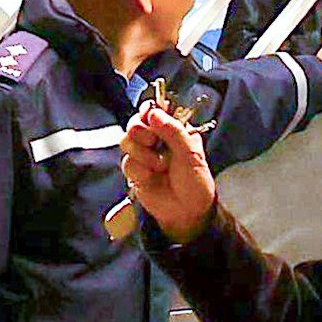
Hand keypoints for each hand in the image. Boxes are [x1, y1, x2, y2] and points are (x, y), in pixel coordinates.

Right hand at [122, 97, 218, 243]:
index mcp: (173, 130)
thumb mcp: (191, 153)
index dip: (149, 111)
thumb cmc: (195, 181)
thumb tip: (153, 112)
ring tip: (159, 166)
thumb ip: (173, 131)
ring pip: (126, 141)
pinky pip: (126, 162)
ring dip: (142, 153)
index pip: (154, 110)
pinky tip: (151, 177)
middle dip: (141, 132)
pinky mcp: (134, 171)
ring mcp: (143, 155)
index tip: (151, 117)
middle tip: (153, 142)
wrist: (187, 212)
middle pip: (134, 123)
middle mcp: (156, 139)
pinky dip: (139, 170)